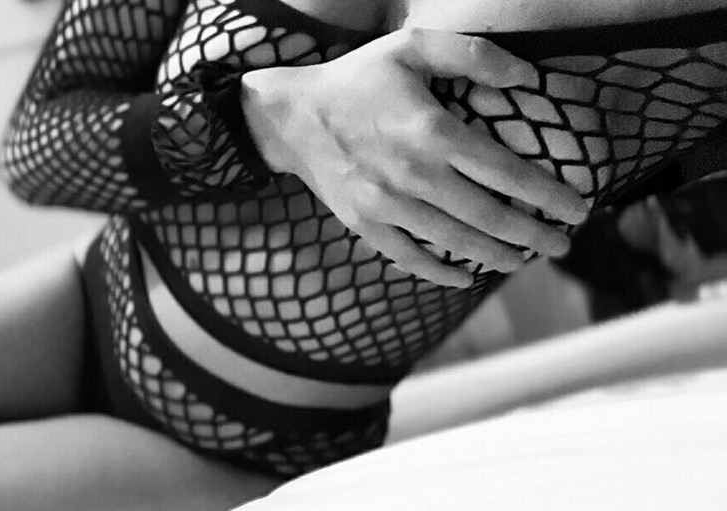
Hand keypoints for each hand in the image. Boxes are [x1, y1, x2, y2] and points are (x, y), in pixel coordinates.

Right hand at [240, 28, 588, 287]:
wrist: (290, 117)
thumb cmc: (357, 78)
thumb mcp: (411, 46)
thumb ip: (473, 54)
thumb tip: (529, 77)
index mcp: (431, 131)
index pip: (506, 172)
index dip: (549, 195)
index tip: (578, 208)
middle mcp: (413, 174)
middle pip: (488, 217)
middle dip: (533, 235)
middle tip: (562, 245)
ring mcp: (386, 205)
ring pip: (455, 243)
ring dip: (496, 256)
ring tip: (522, 260)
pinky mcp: (365, 224)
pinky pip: (410, 258)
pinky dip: (441, 273)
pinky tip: (464, 277)